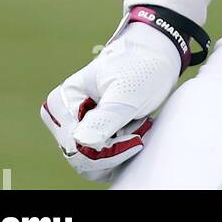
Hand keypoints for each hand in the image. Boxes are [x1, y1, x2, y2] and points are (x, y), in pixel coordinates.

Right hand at [40, 20, 181, 181]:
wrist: (157, 56)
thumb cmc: (142, 68)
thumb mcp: (128, 93)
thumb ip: (105, 118)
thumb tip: (79, 143)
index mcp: (64, 100)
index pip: (76, 147)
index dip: (107, 150)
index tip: (136, 136)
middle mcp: (64, 115)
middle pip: (82, 159)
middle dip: (116, 151)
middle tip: (139, 126)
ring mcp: (77, 126)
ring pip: (92, 165)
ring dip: (120, 152)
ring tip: (138, 126)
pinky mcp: (91, 134)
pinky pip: (101, 162)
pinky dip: (122, 154)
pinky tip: (136, 131)